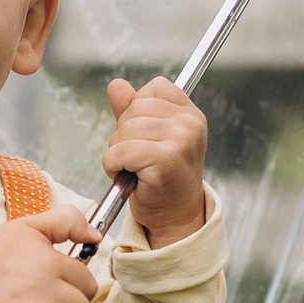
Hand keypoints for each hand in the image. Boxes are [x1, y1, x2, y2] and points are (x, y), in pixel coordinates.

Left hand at [104, 77, 207, 247]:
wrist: (174, 217)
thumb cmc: (161, 178)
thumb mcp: (148, 138)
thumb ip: (132, 110)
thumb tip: (116, 85)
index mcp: (190, 113)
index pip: (153, 88)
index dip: (138, 111)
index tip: (147, 137)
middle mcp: (190, 123)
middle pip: (134, 109)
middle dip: (124, 135)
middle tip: (139, 160)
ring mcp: (181, 140)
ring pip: (124, 130)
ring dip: (118, 152)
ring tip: (135, 169)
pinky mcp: (165, 159)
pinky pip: (120, 151)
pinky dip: (113, 166)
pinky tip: (130, 178)